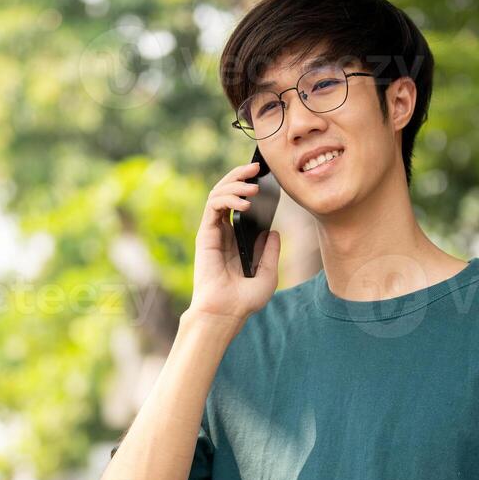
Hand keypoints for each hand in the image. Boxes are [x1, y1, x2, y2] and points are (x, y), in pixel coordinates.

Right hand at [186, 159, 279, 322]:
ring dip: (235, 184)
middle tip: (257, 167)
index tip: (265, 177)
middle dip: (240, 176)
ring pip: (218, 194)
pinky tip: (244, 204)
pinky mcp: (205, 234)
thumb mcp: (268, 274)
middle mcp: (223, 233)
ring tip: (253, 187)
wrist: (226, 312)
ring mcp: (213, 232)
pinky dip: (228, 199)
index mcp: (236, 240)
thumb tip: (273, 231)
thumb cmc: (244, 300)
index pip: (240, 205)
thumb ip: (270, 252)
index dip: (249, 187)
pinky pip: (213, 206)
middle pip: (227, 193)